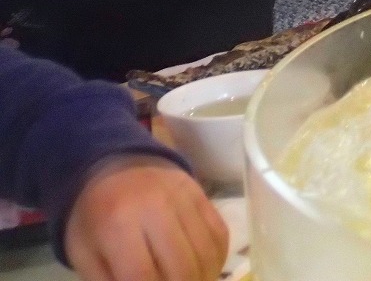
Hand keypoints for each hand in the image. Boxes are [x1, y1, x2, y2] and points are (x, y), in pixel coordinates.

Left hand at [64, 157, 228, 280]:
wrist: (114, 166)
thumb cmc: (95, 218)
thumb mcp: (86, 255)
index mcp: (117, 224)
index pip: (142, 276)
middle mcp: (156, 207)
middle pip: (181, 268)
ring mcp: (183, 197)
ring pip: (206, 253)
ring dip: (202, 280)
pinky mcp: (201, 193)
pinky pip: (220, 234)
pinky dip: (217, 260)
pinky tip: (205, 272)